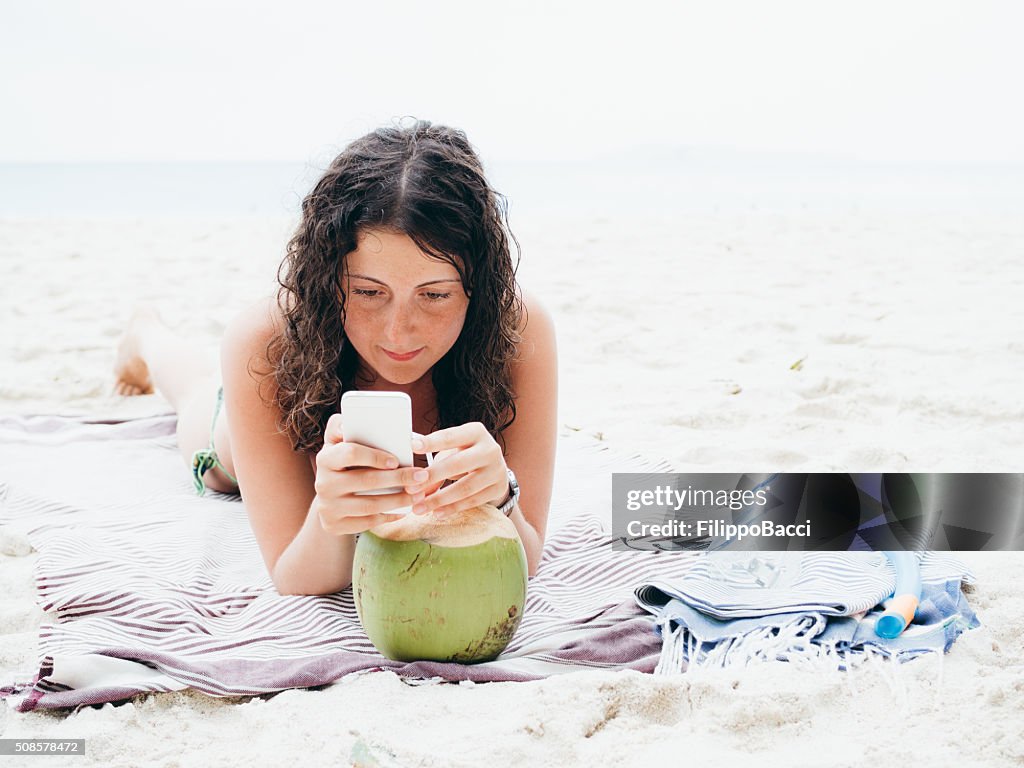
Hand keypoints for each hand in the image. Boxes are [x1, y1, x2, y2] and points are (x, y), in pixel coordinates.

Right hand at [312, 413, 423, 534]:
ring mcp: (328, 506)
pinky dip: (388, 517)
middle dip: (398, 478)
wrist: (328, 499)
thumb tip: (366, 418)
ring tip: (418, 495)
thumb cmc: (345, 463)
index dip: (375, 456)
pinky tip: (403, 510)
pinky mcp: (334, 525)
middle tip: (421, 476)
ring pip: (369, 505)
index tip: (396, 459)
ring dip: (398, 500)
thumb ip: (350, 426)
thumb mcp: (341, 443)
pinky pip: (367, 522)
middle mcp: (323, 482)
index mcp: (326, 457)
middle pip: (366, 480)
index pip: (350, 453)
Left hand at [405, 422, 509, 515]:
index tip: (413, 446)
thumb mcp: (451, 453)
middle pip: (458, 464)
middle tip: (411, 489)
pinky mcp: (498, 488)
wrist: (494, 467)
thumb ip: (434, 466)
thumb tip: (414, 487)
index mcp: (476, 432)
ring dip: (439, 499)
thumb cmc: (465, 455)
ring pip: (466, 487)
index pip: (451, 436)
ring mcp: (497, 470)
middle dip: (433, 476)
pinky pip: (473, 501)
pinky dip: (453, 508)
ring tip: (419, 508)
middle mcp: (490, 449)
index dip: (432, 442)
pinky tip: (437, 513)